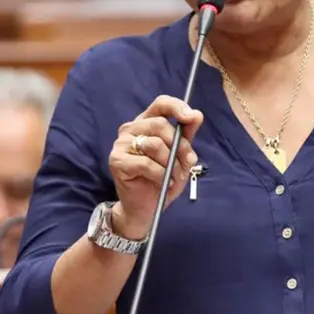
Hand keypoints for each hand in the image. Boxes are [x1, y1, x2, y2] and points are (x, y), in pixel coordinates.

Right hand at [108, 95, 203, 239]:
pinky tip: (163, 182)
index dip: (176, 107)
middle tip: (189, 162)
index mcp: (146, 123)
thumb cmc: (162, 180)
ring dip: (171, 163)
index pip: (160, 104)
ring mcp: (121, 144)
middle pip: (160, 125)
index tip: (191, 117)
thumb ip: (186, 135)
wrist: (145, 208)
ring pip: (154, 144)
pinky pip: (146, 163)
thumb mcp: (180, 157)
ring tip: (175, 177)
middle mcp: (130, 129)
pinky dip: (160, 175)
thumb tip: (196, 115)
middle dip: (180, 145)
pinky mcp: (117, 161)